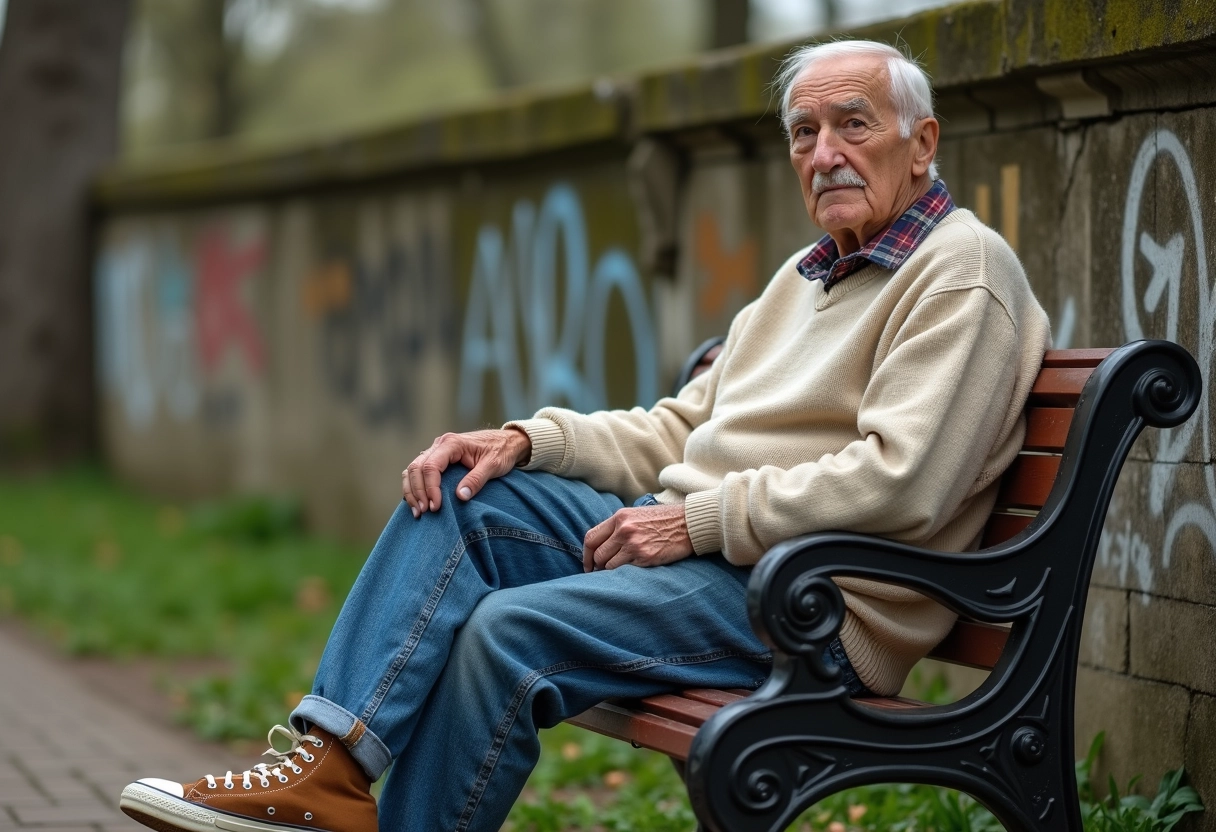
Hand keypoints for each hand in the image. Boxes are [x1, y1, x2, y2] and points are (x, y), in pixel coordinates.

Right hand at [402, 428, 530, 517]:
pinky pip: (419, 471)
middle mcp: (440, 444)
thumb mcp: (493, 466)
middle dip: (417, 492)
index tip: (436, 507)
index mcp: (452, 444)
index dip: (430, 488)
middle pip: (416, 468)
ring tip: (418, 511)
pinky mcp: (437, 458)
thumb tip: (460, 497)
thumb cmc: (501, 451)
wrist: (507, 442)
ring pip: (413, 469)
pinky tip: (418, 502)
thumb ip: (477, 480)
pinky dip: (415, 487)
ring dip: (412, 490)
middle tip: (423, 512)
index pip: (431, 466)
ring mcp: (437, 450)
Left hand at [582, 503, 692, 571]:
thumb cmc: (663, 520)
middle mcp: (624, 530)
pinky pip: (625, 571)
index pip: (591, 538)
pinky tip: (633, 569)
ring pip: (609, 566)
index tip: (588, 564)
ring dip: (611, 571)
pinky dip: (626, 573)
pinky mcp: (645, 557)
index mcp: (619, 517)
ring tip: (619, 570)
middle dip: (597, 566)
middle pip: (598, 555)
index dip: (586, 554)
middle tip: (602, 572)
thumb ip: (617, 526)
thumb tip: (600, 546)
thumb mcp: (636, 514)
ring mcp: (634, 544)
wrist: (689, 524)